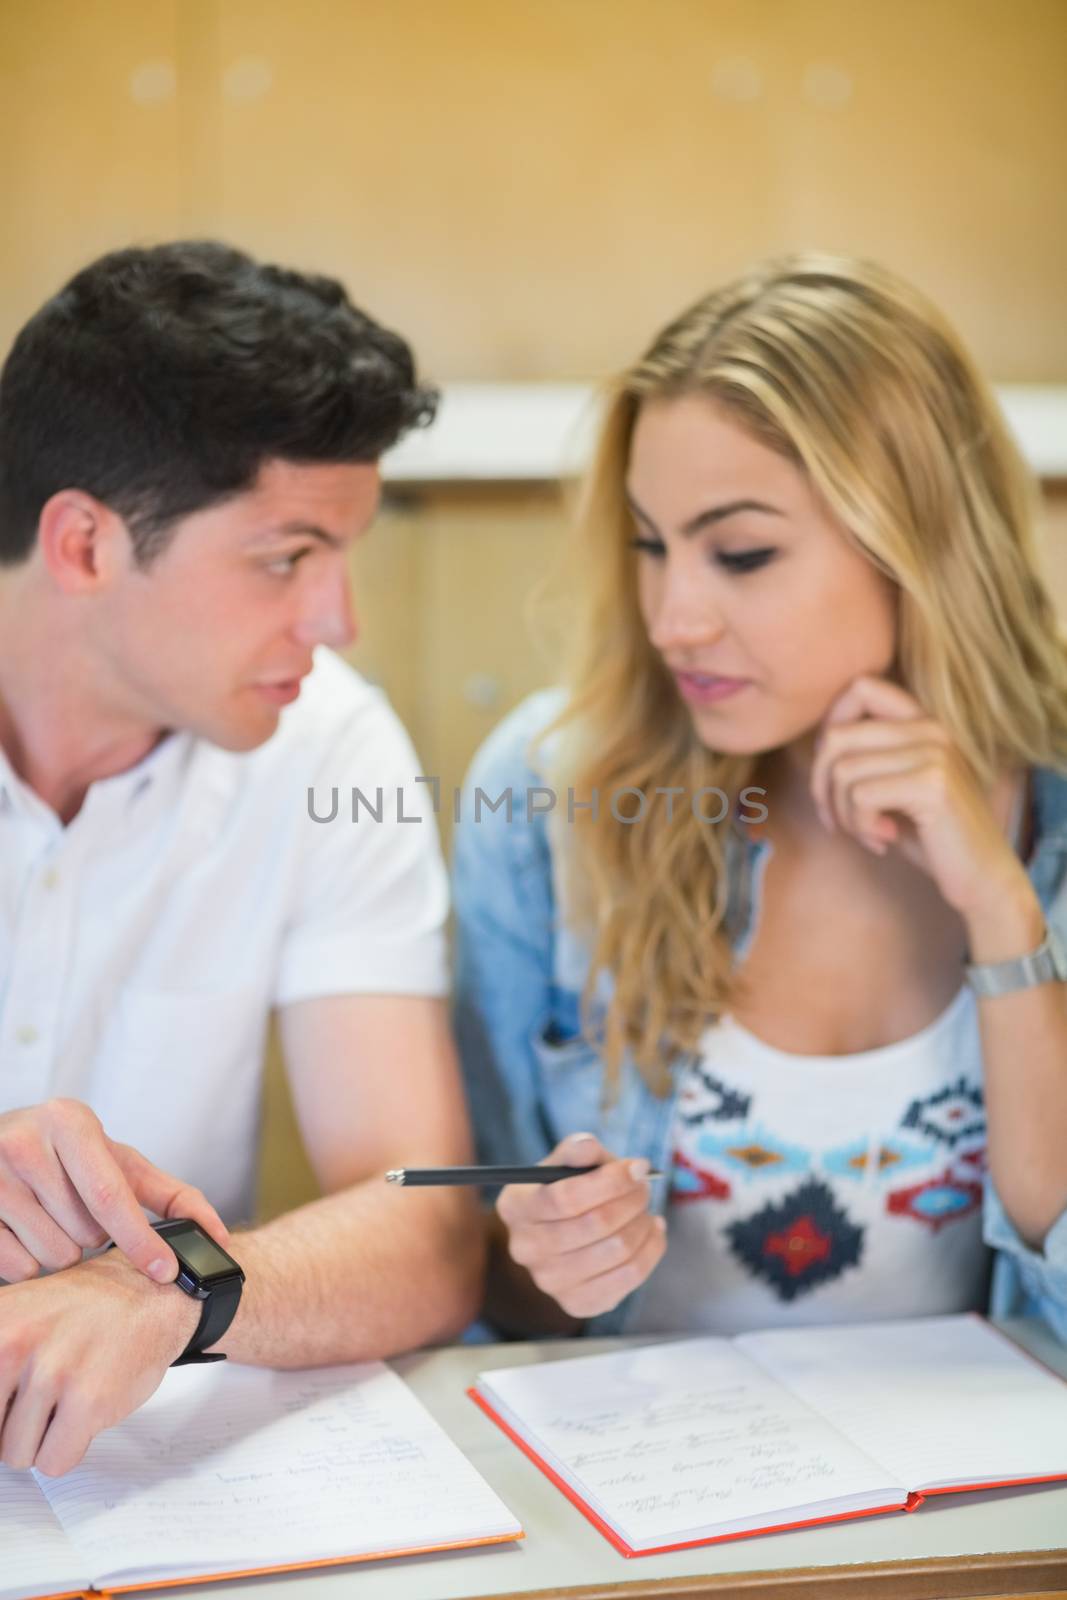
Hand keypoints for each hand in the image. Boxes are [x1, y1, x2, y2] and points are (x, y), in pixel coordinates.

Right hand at [0, 1100, 229, 1284]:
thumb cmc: (66, 1158)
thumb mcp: (115, 1161)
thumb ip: (168, 1194)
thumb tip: (219, 1234)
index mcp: (68, 1121)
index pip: (111, 1196)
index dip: (141, 1241)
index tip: (167, 1272)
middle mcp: (24, 1141)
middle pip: (83, 1234)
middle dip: (92, 1239)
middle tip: (77, 1213)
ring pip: (51, 1255)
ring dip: (60, 1251)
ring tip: (49, 1219)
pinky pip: (17, 1268)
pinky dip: (27, 1262)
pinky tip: (23, 1231)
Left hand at [0, 1249, 197, 1474]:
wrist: (151, 1292)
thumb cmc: (89, 1306)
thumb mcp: (21, 1314)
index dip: (1, 1407)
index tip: (16, 1399)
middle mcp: (14, 1344)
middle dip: (17, 1425)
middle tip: (46, 1394)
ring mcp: (52, 1373)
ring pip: (18, 1454)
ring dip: (44, 1438)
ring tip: (68, 1397)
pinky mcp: (88, 1401)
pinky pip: (54, 1461)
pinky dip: (70, 1447)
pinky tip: (85, 1410)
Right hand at [496, 1133, 665, 1320]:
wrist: (558, 1239)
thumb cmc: (566, 1191)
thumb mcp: (566, 1164)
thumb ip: (576, 1150)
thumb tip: (588, 1145)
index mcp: (515, 1206)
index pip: (565, 1197)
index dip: (610, 1181)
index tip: (638, 1167)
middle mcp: (524, 1248)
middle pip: (594, 1225)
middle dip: (632, 1200)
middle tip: (644, 1188)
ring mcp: (549, 1281)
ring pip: (616, 1251)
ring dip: (643, 1224)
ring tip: (646, 1210)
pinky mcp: (576, 1304)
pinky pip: (629, 1278)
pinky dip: (651, 1250)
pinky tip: (650, 1232)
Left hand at [810, 675, 1036, 926]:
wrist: (982, 877)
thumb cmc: (931, 836)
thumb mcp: (896, 786)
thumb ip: (867, 757)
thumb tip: (818, 743)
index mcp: (923, 722)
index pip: (860, 687)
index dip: (829, 726)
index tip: (835, 772)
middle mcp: (930, 728)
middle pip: (835, 735)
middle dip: (821, 786)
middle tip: (838, 821)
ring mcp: (933, 753)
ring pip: (843, 771)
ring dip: (843, 814)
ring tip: (867, 833)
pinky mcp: (931, 784)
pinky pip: (860, 796)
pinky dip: (859, 826)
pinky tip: (883, 840)